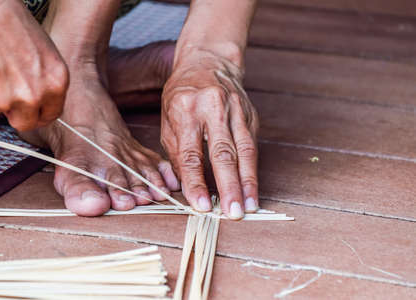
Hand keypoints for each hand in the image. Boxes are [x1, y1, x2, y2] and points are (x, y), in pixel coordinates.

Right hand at [0, 0, 67, 130]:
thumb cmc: (12, 22)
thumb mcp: (44, 55)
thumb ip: (45, 82)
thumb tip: (40, 99)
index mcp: (56, 83)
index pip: (50, 116)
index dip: (38, 114)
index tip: (31, 111)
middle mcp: (33, 95)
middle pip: (24, 122)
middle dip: (16, 112)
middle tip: (7, 92)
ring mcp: (4, 98)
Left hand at [161, 49, 258, 219]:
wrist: (209, 62)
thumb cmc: (182, 95)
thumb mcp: (168, 119)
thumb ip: (177, 152)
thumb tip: (185, 187)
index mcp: (185, 109)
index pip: (191, 153)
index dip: (197, 182)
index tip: (202, 206)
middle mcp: (213, 108)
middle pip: (223, 153)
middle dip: (229, 186)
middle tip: (233, 213)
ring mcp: (235, 110)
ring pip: (244, 150)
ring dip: (247, 181)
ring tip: (249, 206)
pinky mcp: (250, 114)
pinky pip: (252, 145)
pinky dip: (253, 169)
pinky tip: (253, 188)